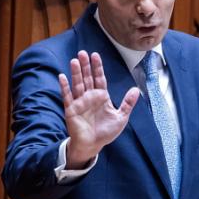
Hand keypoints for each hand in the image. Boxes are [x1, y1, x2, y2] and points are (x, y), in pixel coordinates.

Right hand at [58, 51, 140, 167]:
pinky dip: (65, 87)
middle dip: (86, 66)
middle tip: (83, 52)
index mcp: (101, 97)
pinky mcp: (71, 110)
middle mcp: (89, 97)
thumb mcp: (121, 117)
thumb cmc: (105, 132)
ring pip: (77, 84)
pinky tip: (62, 77)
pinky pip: (67, 96)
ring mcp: (80, 102)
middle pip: (87, 78)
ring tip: (74, 61)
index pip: (99, 78)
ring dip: (76, 73)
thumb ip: (127, 103)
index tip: (95, 55)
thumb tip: (136, 89)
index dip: (97, 67)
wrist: (92, 145)